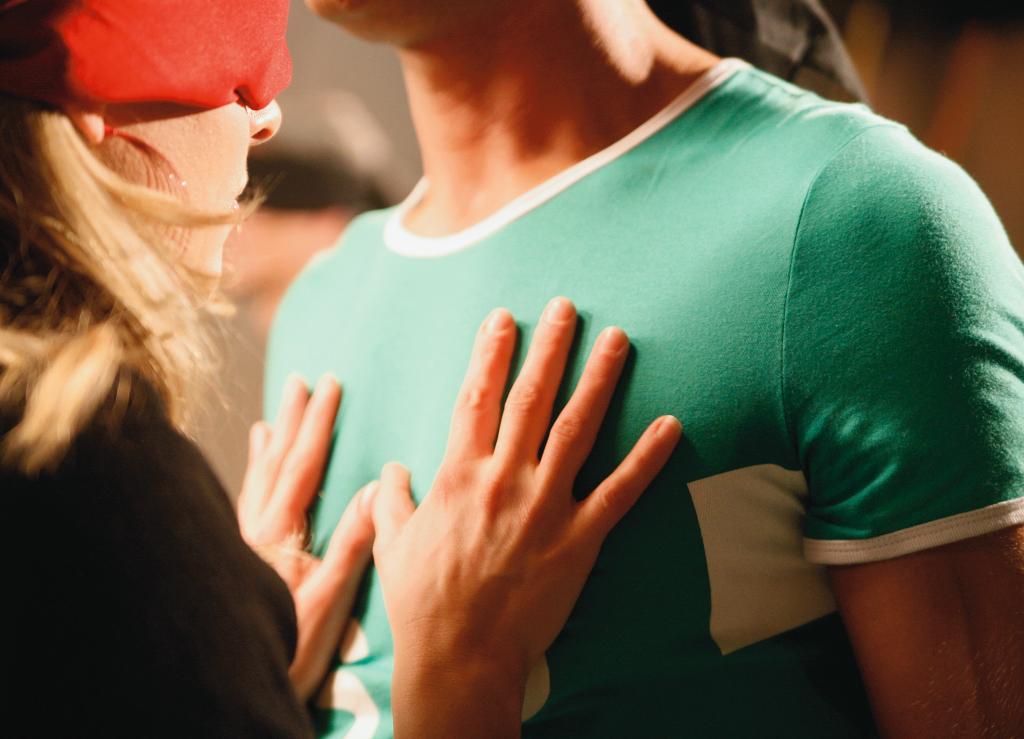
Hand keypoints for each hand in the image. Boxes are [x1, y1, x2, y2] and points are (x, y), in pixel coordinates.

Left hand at [237, 374, 374, 701]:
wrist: (234, 675)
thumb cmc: (289, 643)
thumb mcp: (330, 597)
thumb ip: (353, 542)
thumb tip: (377, 488)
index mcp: (280, 532)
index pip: (303, 465)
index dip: (318, 422)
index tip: (331, 385)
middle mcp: (255, 529)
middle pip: (276, 462)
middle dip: (292, 419)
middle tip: (301, 381)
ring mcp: (242, 542)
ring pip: (256, 480)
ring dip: (269, 444)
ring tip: (270, 417)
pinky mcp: (236, 557)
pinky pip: (243, 503)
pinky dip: (250, 479)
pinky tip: (251, 474)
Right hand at [371, 298, 681, 737]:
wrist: (459, 655)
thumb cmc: (422, 601)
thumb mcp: (392, 543)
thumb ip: (391, 499)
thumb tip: (390, 470)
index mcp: (457, 474)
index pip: (475, 397)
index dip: (490, 353)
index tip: (504, 318)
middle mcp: (503, 479)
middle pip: (530, 398)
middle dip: (549, 347)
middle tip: (567, 307)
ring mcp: (544, 507)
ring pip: (577, 429)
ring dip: (599, 380)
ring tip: (617, 340)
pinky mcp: (579, 539)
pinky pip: (620, 492)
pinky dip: (647, 458)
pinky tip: (671, 425)